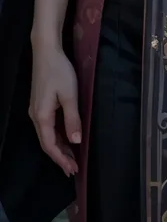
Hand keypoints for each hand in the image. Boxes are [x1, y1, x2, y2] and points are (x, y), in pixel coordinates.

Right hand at [29, 44, 80, 177]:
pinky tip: (66, 137)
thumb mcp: (69, 95)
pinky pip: (48, 126)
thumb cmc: (59, 71)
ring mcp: (36, 110)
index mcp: (42, 117)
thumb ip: (72, 119)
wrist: (46, 51)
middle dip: (60, 156)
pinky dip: (57, 135)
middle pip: (47, 143)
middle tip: (73, 168)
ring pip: (47, 135)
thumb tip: (76, 142)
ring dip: (59, 147)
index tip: (73, 169)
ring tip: (71, 157)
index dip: (61, 159)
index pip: (50, 145)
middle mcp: (36, 116)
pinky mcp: (40, 103)